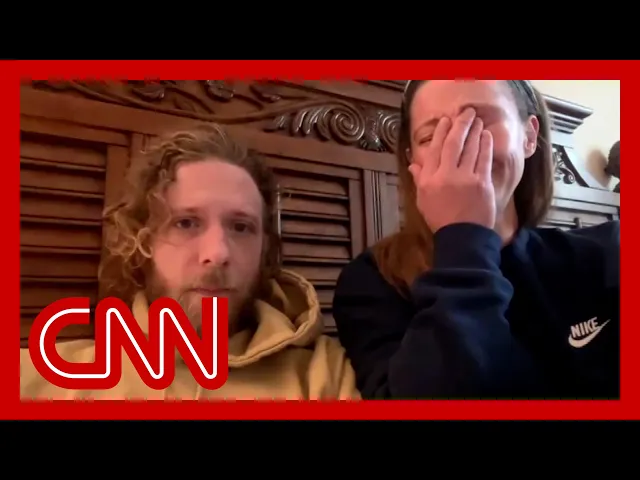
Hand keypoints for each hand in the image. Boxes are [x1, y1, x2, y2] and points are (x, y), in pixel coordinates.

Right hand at [408, 108, 495, 233]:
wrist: (462, 237)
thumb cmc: (441, 219)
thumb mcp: (423, 200)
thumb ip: (419, 179)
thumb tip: (413, 164)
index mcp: (430, 179)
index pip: (434, 150)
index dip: (440, 133)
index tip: (446, 120)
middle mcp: (446, 175)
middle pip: (453, 144)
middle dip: (460, 125)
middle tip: (466, 112)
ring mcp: (465, 178)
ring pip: (470, 148)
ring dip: (474, 132)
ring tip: (477, 120)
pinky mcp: (482, 183)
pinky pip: (484, 159)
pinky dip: (485, 145)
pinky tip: (487, 136)